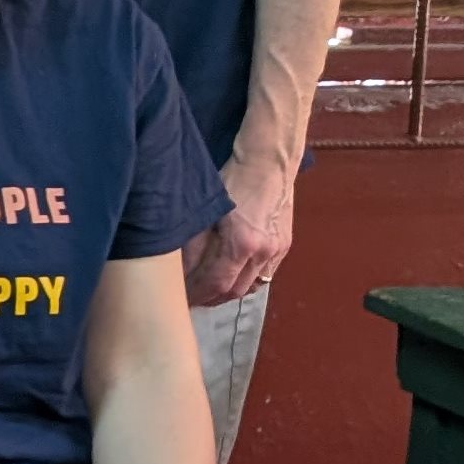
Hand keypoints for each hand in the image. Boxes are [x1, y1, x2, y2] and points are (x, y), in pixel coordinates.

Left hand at [186, 155, 296, 305]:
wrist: (269, 164)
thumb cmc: (232, 181)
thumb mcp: (206, 210)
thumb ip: (193, 243)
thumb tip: (179, 270)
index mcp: (242, 243)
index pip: (215, 283)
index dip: (196, 294)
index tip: (180, 297)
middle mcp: (264, 252)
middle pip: (234, 291)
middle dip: (210, 298)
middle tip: (190, 298)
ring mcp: (277, 251)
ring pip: (251, 286)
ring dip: (228, 293)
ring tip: (208, 291)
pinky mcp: (284, 246)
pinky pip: (264, 275)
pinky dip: (245, 281)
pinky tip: (231, 278)